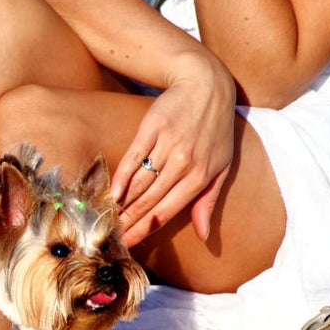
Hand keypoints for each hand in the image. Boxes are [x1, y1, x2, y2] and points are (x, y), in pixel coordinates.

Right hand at [110, 51, 236, 246]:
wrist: (205, 85)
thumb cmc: (215, 129)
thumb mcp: (221, 166)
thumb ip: (209, 201)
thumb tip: (204, 236)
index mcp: (200, 177)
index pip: (168, 211)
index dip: (146, 229)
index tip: (130, 244)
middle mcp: (184, 163)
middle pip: (150, 201)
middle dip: (129, 223)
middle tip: (111, 239)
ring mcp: (167, 145)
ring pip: (140, 183)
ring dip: (123, 205)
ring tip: (108, 221)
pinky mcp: (151, 129)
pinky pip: (133, 159)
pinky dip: (121, 178)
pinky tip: (112, 194)